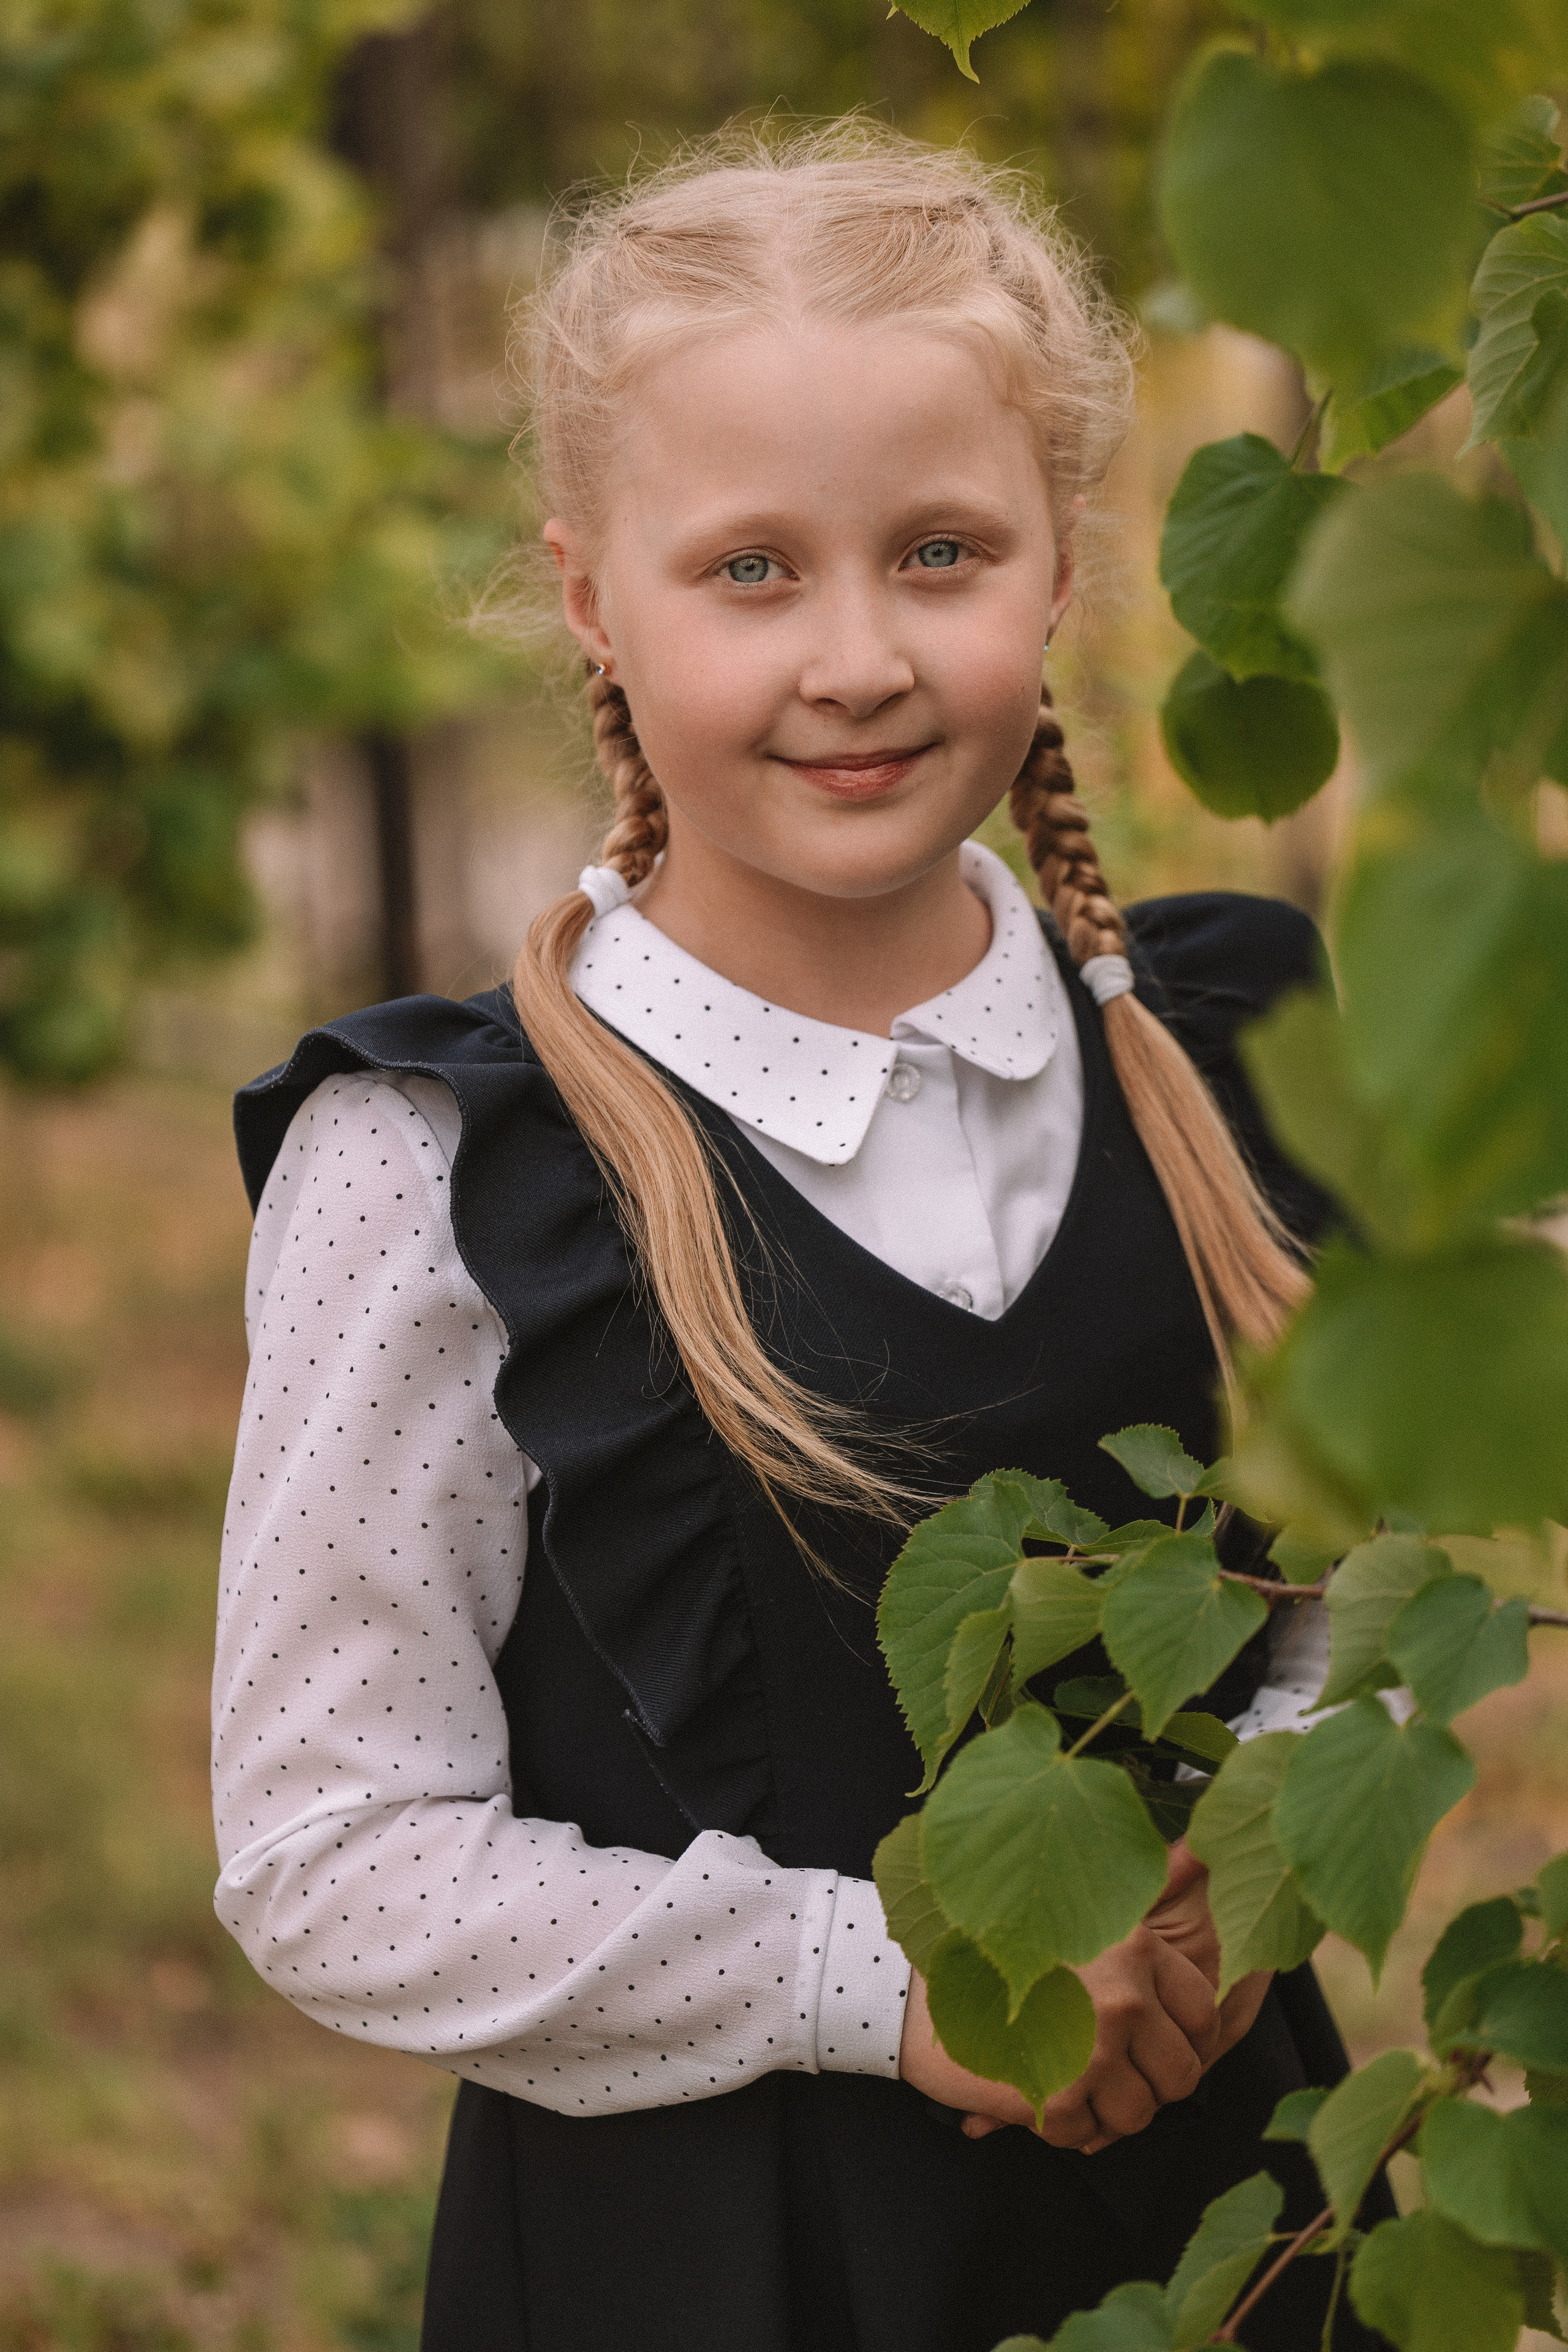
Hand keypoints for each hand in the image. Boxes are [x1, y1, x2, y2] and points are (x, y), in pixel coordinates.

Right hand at [899, 1841, 1270, 2153]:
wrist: (909, 1987)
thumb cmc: (992, 1946)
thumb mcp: (1075, 1902)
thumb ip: (1146, 1879)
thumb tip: (1201, 1849)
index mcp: (1135, 1945)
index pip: (1204, 2015)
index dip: (1184, 2038)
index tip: (1156, 2042)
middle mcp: (1124, 1994)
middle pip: (1181, 2074)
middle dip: (1149, 2082)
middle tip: (1110, 2069)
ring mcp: (1094, 2049)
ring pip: (1140, 2115)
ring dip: (1108, 2111)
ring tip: (1073, 2080)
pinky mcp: (1058, 2096)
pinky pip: (1088, 2136)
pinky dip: (1065, 2127)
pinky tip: (1039, 2092)